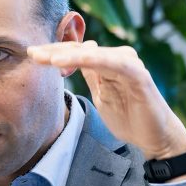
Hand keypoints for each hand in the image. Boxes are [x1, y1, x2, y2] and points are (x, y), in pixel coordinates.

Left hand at [28, 40, 185, 160]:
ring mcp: (129, 64)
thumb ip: (91, 76)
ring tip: (47, 58)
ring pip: (94, 54)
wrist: (154, 137)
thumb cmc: (129, 117)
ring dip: (70, 54)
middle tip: (31, 52)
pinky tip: (76, 60)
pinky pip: (113, 63)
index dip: (53, 52)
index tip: (31, 54)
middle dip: (55, 50)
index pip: (76, 52)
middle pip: (82, 49)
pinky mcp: (138, 75)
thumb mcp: (102, 95)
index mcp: (108, 63)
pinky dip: (94, 60)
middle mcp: (118, 58)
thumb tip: (76, 57)